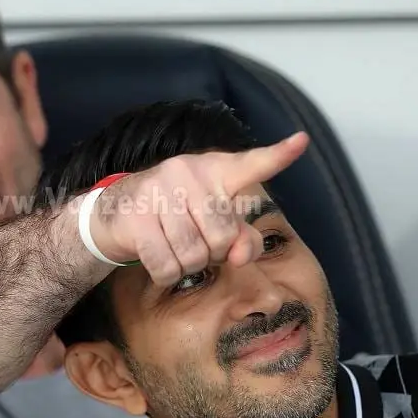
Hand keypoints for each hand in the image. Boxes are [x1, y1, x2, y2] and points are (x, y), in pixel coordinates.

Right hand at [88, 132, 308, 285]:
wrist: (115, 214)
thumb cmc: (173, 217)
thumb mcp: (209, 221)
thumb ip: (240, 237)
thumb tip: (241, 255)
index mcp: (214, 170)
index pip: (251, 163)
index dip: (278, 156)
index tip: (301, 142)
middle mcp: (187, 173)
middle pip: (222, 236)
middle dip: (212, 253)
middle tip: (197, 244)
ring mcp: (159, 192)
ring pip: (194, 255)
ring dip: (187, 266)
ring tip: (176, 250)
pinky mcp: (137, 218)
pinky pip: (167, 266)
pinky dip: (166, 275)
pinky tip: (160, 261)